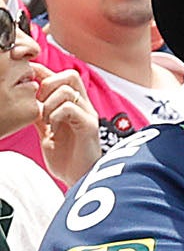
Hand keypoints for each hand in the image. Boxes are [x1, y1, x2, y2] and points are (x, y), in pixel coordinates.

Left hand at [32, 69, 98, 188]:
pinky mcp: (89, 126)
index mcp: (74, 105)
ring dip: (50, 103)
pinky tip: (53, 128)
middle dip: (48, 85)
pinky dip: (56, 115)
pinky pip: (70, 108)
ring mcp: (88, 115)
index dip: (43, 72)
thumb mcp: (47, 131)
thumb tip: (26, 100)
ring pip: (68, 90)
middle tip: (39, 105)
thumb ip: (41, 114)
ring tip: (47, 120)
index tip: (28, 75)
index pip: (60, 77)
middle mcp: (84, 106)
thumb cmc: (66, 157)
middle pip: (70, 76)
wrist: (78, 178)